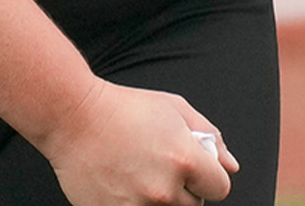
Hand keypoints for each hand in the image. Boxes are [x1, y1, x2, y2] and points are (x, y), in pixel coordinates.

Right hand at [40, 79, 238, 205]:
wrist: (73, 118)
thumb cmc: (124, 108)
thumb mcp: (175, 109)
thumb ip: (210, 137)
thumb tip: (230, 165)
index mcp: (186, 161)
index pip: (220, 187)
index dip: (209, 175)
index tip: (194, 168)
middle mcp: (165, 190)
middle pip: (194, 205)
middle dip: (184, 188)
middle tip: (160, 166)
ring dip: (161, 199)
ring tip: (141, 174)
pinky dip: (136, 203)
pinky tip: (124, 184)